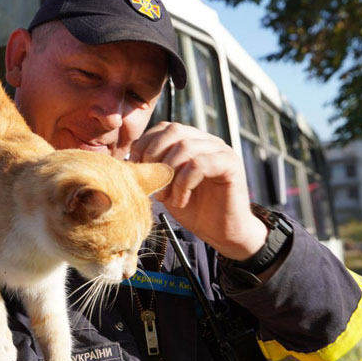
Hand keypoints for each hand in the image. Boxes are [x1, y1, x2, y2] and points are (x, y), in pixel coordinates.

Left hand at [130, 122, 266, 260]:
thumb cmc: (193, 210)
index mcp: (191, 141)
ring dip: (168, 174)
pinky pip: (199, 164)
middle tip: (151, 183)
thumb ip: (152, 169)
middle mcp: (207, 141)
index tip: (137, 169)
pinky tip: (181, 200)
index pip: (163, 128)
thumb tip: (130, 158)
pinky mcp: (231, 164)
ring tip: (166, 197)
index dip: (145, 145)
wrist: (222, 233)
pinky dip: (183, 183)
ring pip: (185, 147)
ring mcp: (221, 150)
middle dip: (154, 155)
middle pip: (173, 130)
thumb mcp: (165, 186)